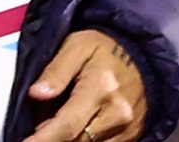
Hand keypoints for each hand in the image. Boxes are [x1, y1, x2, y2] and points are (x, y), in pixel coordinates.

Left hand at [25, 29, 148, 141]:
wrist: (143, 54)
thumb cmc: (104, 47)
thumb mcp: (75, 46)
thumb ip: (55, 71)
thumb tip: (35, 93)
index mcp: (100, 90)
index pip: (67, 125)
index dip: (42, 139)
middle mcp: (117, 114)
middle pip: (78, 141)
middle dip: (52, 138)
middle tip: (36, 128)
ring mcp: (128, 128)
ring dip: (69, 140)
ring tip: (55, 124)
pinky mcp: (133, 134)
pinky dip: (85, 140)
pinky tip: (74, 128)